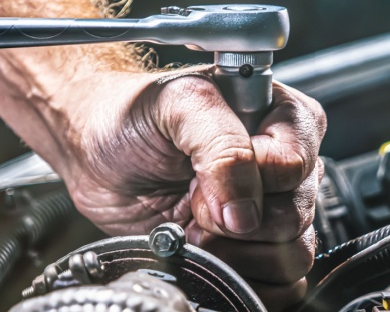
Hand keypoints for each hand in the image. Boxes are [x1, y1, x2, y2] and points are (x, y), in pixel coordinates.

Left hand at [49, 68, 325, 309]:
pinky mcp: (251, 250)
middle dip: (232, 220)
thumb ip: (221, 146)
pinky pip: (281, 284)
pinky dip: (240, 278)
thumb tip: (245, 212)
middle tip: (191, 200)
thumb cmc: (132, 115)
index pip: (293, 165)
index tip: (200, 176)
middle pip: (295, 216)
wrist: (95, 150)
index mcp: (282, 117)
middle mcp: (283, 166)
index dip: (247, 180)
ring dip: (235, 252)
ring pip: (293, 255)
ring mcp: (268, 210)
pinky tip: (206, 252)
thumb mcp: (177, 106)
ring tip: (194, 226)